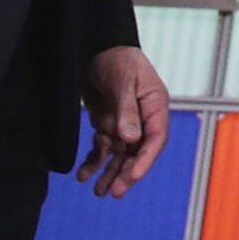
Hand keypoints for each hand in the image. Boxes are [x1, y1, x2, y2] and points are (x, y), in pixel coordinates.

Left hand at [76, 46, 172, 197]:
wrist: (96, 46)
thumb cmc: (117, 58)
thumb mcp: (124, 82)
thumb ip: (127, 110)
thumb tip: (131, 139)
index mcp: (154, 106)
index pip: (154, 139)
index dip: (145, 161)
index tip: (133, 177)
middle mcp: (142, 118)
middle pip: (137, 152)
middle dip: (126, 173)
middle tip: (115, 192)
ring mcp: (124, 122)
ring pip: (119, 155)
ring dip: (110, 173)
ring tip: (99, 192)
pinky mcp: (107, 123)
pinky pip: (102, 147)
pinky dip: (94, 161)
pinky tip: (84, 175)